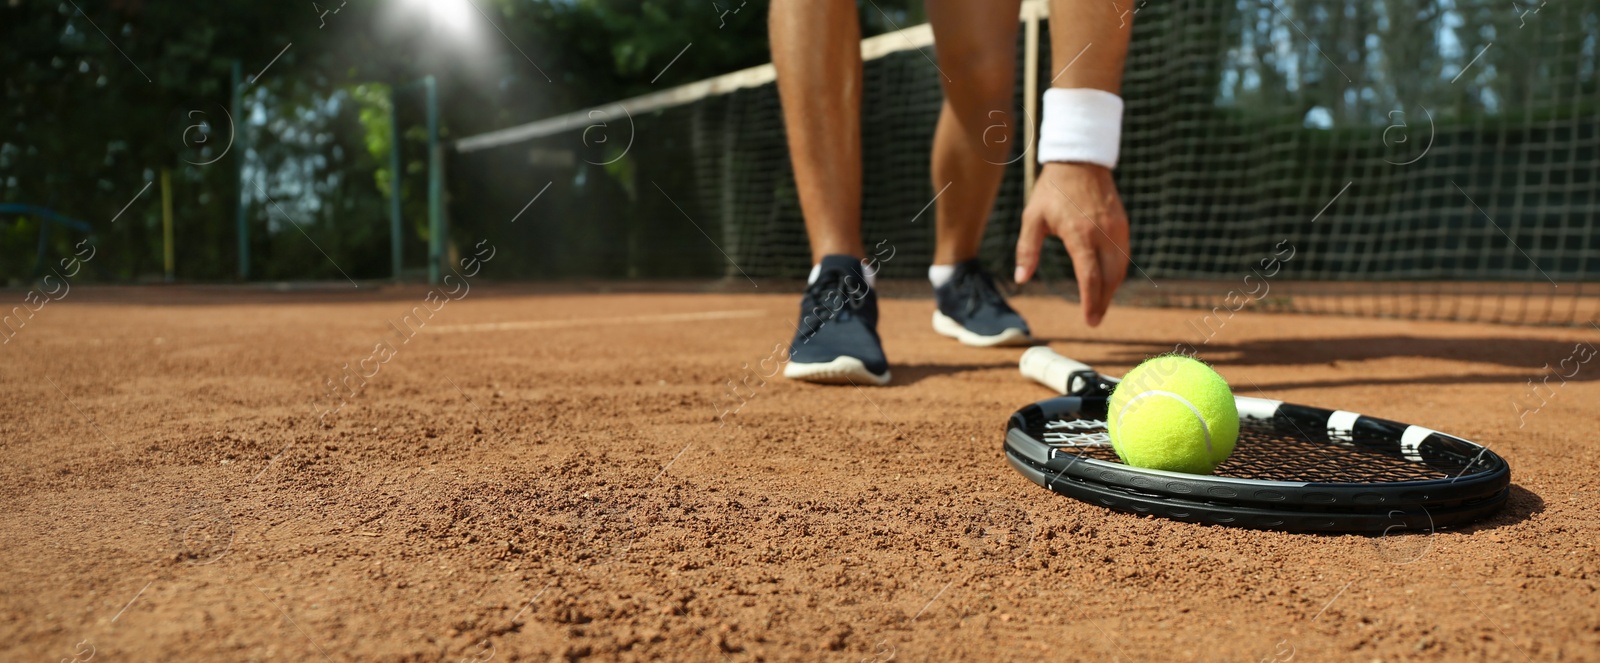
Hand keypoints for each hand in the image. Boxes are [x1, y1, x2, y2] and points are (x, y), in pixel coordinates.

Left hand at [1014, 162, 1130, 326]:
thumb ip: (1027, 250)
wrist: (1080, 160)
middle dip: (1103, 301)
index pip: (1090, 276)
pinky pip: (1124, 255)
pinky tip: (1107, 281)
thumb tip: (1021, 278)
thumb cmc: (1052, 190)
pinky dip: (1117, 272)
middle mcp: (1103, 233)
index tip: (1089, 319)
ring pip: (1121, 268)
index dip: (1091, 301)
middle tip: (1095, 318)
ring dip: (1112, 289)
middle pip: (1110, 277)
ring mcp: (1117, 228)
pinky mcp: (1122, 224)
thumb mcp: (1032, 218)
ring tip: (1100, 304)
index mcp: (1080, 234)